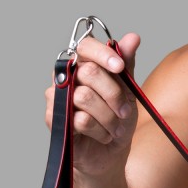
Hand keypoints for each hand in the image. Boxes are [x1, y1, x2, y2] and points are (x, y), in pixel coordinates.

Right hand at [45, 32, 140, 176]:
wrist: (112, 151)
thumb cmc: (118, 117)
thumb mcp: (128, 89)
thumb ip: (126, 64)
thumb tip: (133, 37)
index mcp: (85, 64)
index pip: (85, 45)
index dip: (103, 54)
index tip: (119, 67)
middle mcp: (68, 77)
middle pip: (89, 72)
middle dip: (114, 94)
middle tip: (125, 111)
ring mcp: (58, 98)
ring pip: (85, 97)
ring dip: (109, 116)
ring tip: (115, 126)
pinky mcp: (54, 120)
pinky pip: (81, 119)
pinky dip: (101, 130)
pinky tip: (103, 135)